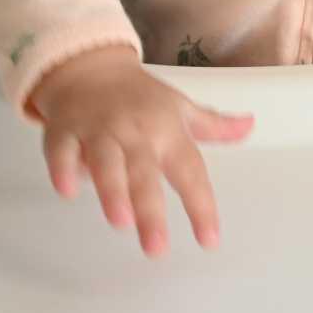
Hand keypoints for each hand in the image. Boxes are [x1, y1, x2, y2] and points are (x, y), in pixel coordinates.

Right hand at [29, 47, 252, 255]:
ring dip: (112, 190)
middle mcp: (134, 131)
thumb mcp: (180, 107)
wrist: (89, 64)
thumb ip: (214, 125)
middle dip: (150, 210)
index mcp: (166, 130)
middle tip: (156, 247)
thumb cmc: (138, 96)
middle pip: (144, 172)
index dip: (201, 206)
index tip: (209, 240)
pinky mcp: (64, 130)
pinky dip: (63, 168)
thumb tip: (250, 125)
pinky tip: (67, 190)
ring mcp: (98, 130)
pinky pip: (62, 149)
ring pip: (105, 161)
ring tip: (121, 222)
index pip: (189, 170)